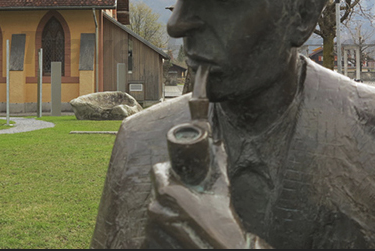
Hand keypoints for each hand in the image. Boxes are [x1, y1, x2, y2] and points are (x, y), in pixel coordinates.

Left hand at [146, 140, 270, 248]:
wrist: (224, 250)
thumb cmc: (224, 223)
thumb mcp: (221, 189)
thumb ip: (217, 160)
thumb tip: (216, 134)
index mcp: (168, 192)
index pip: (157, 170)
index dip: (169, 171)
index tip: (179, 177)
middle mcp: (155, 209)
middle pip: (157, 191)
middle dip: (170, 193)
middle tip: (188, 201)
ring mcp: (152, 229)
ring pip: (156, 210)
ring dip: (167, 212)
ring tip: (187, 220)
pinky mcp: (150, 243)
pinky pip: (153, 231)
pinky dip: (164, 231)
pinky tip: (181, 233)